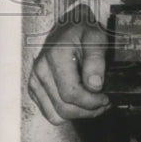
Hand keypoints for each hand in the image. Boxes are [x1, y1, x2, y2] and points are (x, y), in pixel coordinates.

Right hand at [28, 8, 110, 123]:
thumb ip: (96, 59)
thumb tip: (94, 85)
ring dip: (78, 115)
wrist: (68, 27)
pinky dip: (66, 113)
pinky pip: (49, 113)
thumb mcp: (97, 37)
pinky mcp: (34, 88)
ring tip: (94, 105)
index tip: (106, 98)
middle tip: (104, 104)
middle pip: (64, 108)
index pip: (71, 94)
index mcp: (56, 57)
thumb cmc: (83, 31)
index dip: (92, 102)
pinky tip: (80, 105)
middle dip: (88, 111)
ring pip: (56, 114)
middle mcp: (41, 70)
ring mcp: (35, 80)